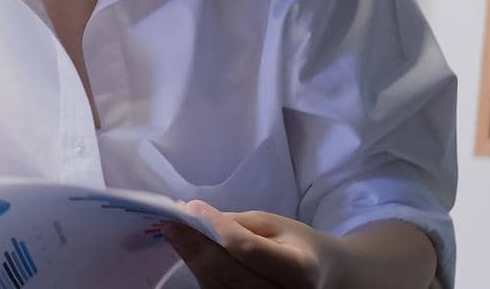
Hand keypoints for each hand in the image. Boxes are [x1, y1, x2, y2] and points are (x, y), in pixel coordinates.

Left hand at [162, 199, 333, 288]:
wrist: (319, 276)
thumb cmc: (294, 244)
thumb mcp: (274, 225)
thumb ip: (236, 224)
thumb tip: (193, 215)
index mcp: (298, 269)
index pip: (247, 249)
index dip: (216, 228)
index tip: (191, 208)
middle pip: (227, 271)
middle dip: (195, 245)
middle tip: (171, 223)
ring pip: (217, 285)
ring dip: (193, 259)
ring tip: (176, 235)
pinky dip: (201, 272)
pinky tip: (191, 253)